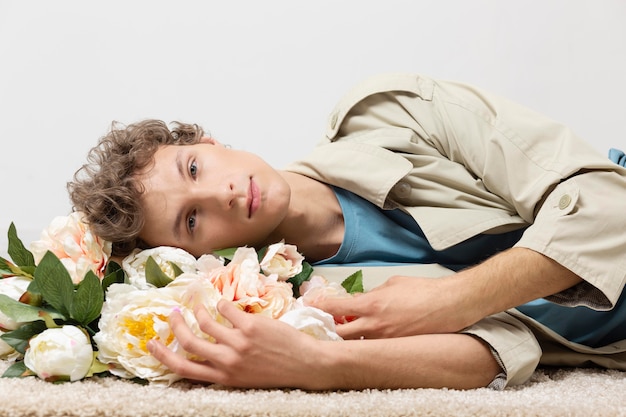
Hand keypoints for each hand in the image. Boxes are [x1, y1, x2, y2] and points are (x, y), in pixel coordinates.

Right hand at [147, 300, 328, 388]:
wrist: (305, 365)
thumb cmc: (275, 371)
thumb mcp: (243, 377)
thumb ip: (223, 365)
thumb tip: (206, 346)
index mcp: (222, 377)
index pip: (182, 368)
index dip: (162, 355)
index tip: (151, 342)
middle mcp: (226, 361)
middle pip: (188, 341)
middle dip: (175, 326)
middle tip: (172, 314)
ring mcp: (238, 342)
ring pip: (206, 322)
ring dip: (198, 311)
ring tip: (198, 305)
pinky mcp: (251, 326)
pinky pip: (227, 308)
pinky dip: (222, 304)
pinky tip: (225, 304)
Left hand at [311, 275, 467, 339]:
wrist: (449, 305)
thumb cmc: (422, 290)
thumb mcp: (392, 283)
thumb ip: (373, 293)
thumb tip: (364, 299)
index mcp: (370, 304)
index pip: (334, 308)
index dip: (319, 307)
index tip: (310, 305)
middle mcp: (374, 325)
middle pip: (339, 334)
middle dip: (330, 329)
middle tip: (325, 324)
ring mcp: (385, 339)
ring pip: (356, 344)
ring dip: (349, 337)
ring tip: (348, 331)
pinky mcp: (396, 348)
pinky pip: (375, 348)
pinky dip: (368, 342)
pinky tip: (370, 337)